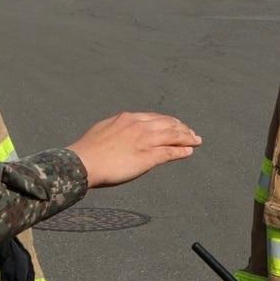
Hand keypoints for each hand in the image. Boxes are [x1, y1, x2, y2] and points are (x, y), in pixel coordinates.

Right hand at [67, 112, 200, 187]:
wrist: (83, 162)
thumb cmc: (88, 151)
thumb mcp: (103, 130)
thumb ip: (117, 128)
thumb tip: (121, 131)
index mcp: (128, 118)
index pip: (155, 117)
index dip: (168, 121)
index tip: (175, 124)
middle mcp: (139, 125)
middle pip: (168, 123)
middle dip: (182, 127)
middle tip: (191, 132)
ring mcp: (145, 140)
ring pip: (173, 135)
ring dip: (187, 137)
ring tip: (196, 140)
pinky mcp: (148, 156)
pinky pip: (170, 152)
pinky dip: (182, 151)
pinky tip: (189, 151)